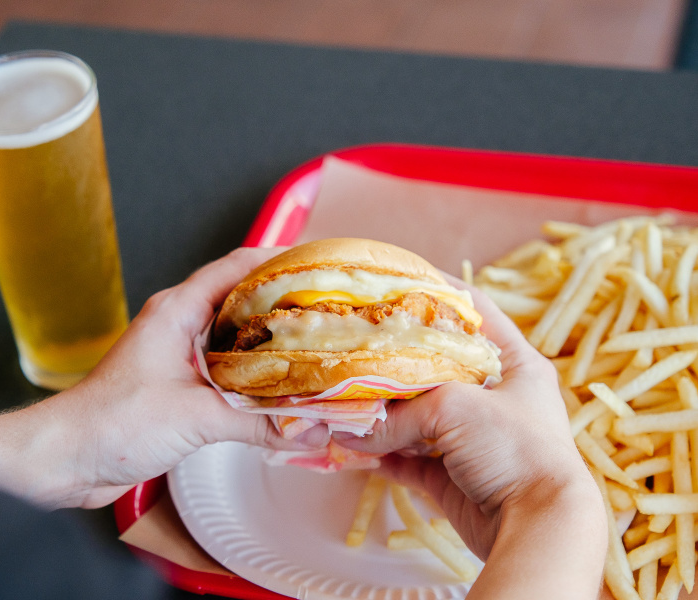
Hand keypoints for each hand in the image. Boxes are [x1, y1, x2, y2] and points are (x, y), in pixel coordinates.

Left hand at [0, 247, 328, 508]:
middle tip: (331, 313)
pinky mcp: (178, 386)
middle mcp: (179, 324)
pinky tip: (282, 392)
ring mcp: (178, 355)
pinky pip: (226, 372)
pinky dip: (255, 378)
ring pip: (236, 339)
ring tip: (317, 350)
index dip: (281, 260)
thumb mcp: (195, 418)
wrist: (65, 459)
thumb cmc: (112, 423)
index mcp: (177, 310)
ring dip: (272, 345)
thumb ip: (258, 423)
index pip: (238, 266)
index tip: (321, 265)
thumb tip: (311, 430)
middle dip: (286, 305)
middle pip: (242, 300)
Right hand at [333, 277, 606, 598]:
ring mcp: (472, 439)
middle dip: (395, 359)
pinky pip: (407, 458)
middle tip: (358, 341)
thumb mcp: (454, 408)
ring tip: (345, 397)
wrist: (537, 526)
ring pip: (416, 416)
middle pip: (436, 366)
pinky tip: (353, 445)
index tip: (401, 278)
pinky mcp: (452, 476)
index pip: (477, 311)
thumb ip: (400, 413)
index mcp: (515, 365)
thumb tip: (355, 429)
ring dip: (381, 413)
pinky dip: (381, 454)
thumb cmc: (514, 449)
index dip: (440, 290)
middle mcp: (494, 398)